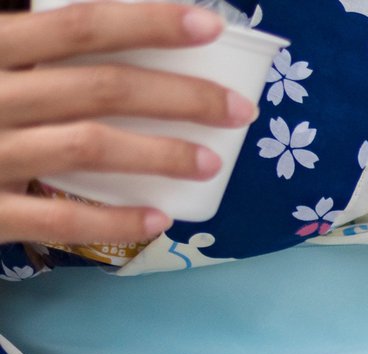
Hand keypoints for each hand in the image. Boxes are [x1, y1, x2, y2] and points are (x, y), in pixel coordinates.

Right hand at [0, 3, 251, 245]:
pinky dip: (115, 220)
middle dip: (182, 96)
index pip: (78, 24)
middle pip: (101, 88)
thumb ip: (30, 40)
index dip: (148, 21)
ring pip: (89, 147)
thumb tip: (96, 21)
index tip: (208, 24)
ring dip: (161, 154)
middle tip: (238, 109)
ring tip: (212, 161)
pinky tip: (159, 218)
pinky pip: (59, 219)